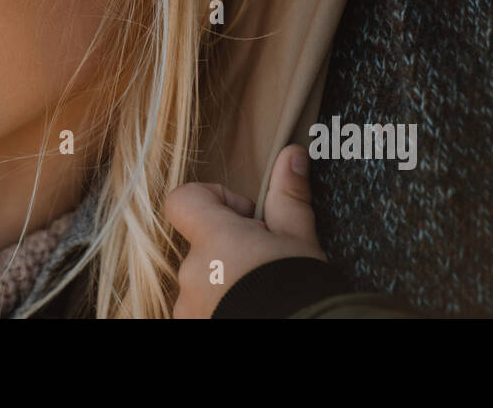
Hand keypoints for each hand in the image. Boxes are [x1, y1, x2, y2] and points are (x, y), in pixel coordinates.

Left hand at [164, 143, 325, 317]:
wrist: (308, 338)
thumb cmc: (304, 292)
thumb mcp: (301, 242)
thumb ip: (288, 197)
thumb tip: (292, 155)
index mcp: (214, 241)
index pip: (183, 199)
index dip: (215, 198)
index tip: (248, 217)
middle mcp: (192, 275)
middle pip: (200, 245)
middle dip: (231, 249)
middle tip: (268, 264)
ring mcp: (187, 308)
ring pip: (201, 281)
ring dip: (226, 281)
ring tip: (263, 293)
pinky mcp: (191, 329)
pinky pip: (200, 309)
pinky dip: (220, 307)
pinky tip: (252, 311)